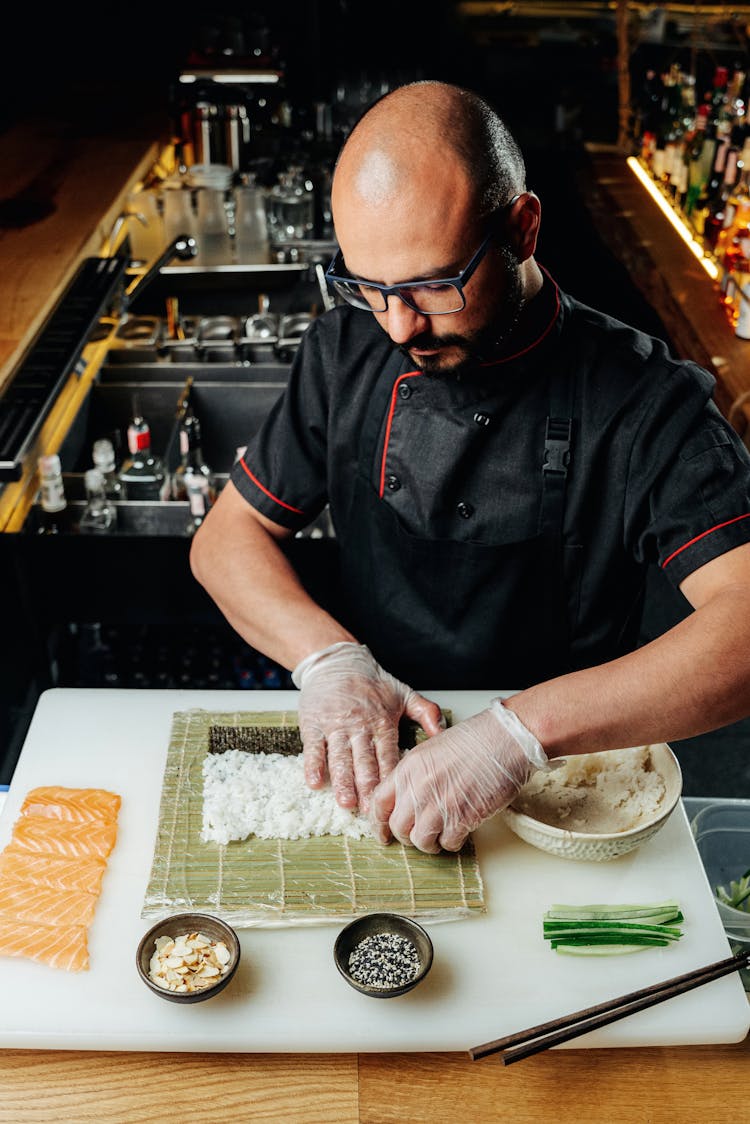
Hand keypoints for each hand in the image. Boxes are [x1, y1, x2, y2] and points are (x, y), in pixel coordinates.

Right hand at [293, 642, 444, 811]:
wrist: (337, 661)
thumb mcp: (403, 694)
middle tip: (371, 811)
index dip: (391, 779)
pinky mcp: (313, 723)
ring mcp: (335, 725)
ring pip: (340, 757)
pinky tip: (314, 782)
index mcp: (383, 722)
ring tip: (346, 802)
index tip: (396, 800)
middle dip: (368, 787)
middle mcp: (359, 725)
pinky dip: (313, 765)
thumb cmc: (372, 682)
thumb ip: (426, 713)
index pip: (389, 755)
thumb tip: (444, 733)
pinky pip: (313, 747)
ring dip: (343, 780)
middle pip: (365, 761)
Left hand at [369, 698, 549, 852]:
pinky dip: (453, 842)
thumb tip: (408, 796)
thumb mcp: (431, 750)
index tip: (384, 834)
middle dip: (407, 836)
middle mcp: (419, 787)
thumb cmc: (475, 741)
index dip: (379, 823)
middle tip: (419, 835)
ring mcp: (440, 804)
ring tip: (440, 836)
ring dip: (430, 843)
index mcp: (409, 768)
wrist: (504, 740)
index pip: (379, 803)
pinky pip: (448, 843)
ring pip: (420, 840)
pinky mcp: (462, 817)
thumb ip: (415, 774)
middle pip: (398, 827)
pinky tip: (459, 832)